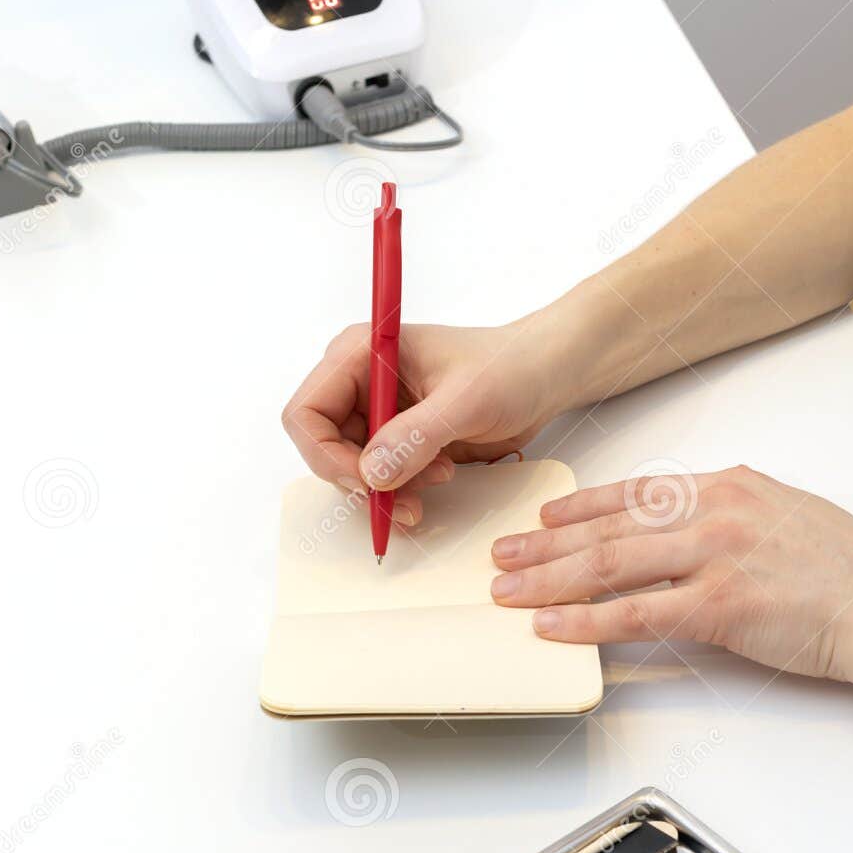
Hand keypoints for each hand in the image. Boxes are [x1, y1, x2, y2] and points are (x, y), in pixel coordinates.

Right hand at [282, 315, 577, 525]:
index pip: (307, 413)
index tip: (368, 480)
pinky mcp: (399, 437)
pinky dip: (402, 489)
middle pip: (324, 448)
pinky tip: (439, 477)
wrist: (545, 374)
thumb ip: (415, 435)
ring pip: (352, 468)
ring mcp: (378, 412)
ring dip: (386, 489)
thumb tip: (371, 473)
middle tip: (404, 499)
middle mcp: (360, 382)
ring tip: (437, 480)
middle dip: (361, 480)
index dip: (327, 455)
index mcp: (359, 353)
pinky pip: (380, 476)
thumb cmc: (510, 366)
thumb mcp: (466, 400)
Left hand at [489, 465, 852, 682]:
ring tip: (506, 591)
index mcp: (729, 486)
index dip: (581, 506)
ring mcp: (715, 555)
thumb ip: (735, 516)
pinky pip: (634, 613)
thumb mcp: (787, 517)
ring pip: (608, 564)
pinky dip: (584, 621)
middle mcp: (714, 512)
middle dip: (545, 543)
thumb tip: (695, 529)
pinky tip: (550, 627)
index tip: (545, 517)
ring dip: (547, 579)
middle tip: (501, 554)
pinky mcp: (719, 606)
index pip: (636, 492)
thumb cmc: (849, 571)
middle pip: (608, 526)